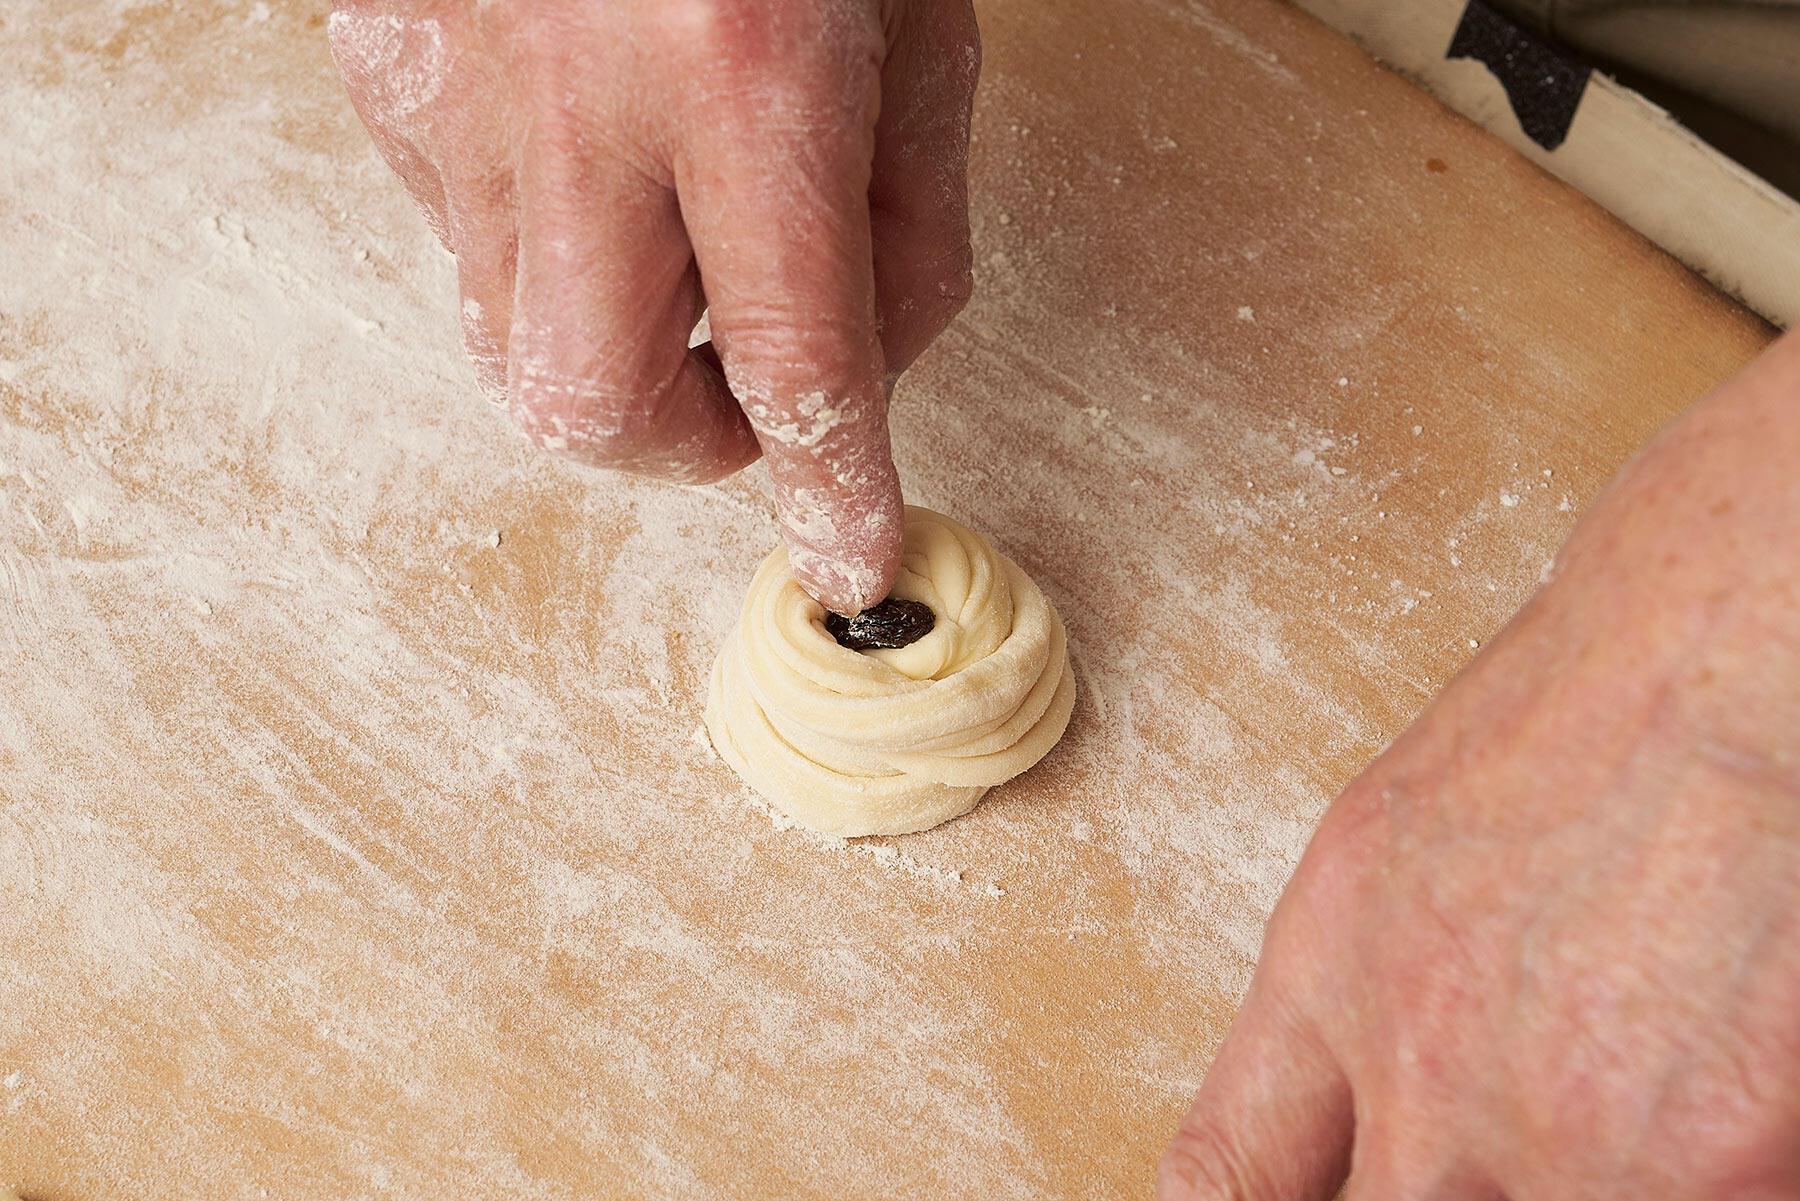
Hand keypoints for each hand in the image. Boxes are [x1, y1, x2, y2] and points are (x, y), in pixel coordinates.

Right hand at [327, 0, 979, 612]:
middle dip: (680, 448)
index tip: (849, 560)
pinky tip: (585, 152)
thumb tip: (867, 378)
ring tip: (669, 243)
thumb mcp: (918, 28)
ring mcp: (456, 86)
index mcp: (746, 71)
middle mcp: (581, 96)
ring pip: (504, 339)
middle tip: (740, 401)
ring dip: (609, 342)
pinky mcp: (380, 69)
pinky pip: (455, 236)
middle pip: (589, 405)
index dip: (828, 488)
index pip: (794, 361)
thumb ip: (908, 222)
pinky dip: (538, 245)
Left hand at [1161, 330, 1799, 1199]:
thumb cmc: (1604, 699)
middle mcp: (1418, 1068)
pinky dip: (1698, 1178)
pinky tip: (1721, 1117)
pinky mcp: (1704, 1168)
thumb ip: (1389, 977)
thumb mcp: (1418, 829)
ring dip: (1577, 1182)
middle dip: (1440, 1189)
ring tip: (1631, 1099)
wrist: (1740, 646)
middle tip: (1496, 1150)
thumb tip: (1400, 1096)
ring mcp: (1556, 1134)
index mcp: (1333, 972)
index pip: (1223, 1175)